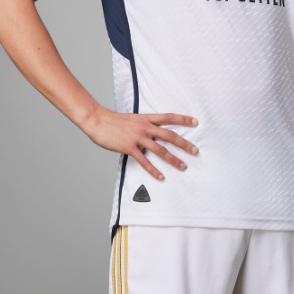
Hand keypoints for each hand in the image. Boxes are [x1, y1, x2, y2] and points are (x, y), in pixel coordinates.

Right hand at [81, 106, 198, 180]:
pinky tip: (161, 177)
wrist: (98, 120)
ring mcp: (138, 138)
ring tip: (183, 166)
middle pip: (169, 135)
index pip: (169, 117)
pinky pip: (144, 161)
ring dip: (173, 159)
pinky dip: (154, 170)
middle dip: (184, 143)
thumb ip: (144, 125)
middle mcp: (145, 127)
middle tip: (195, 150)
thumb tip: (153, 133)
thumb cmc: (114, 121)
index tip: (196, 122)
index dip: (183, 119)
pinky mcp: (129, 148)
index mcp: (146, 118)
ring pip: (160, 150)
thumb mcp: (133, 119)